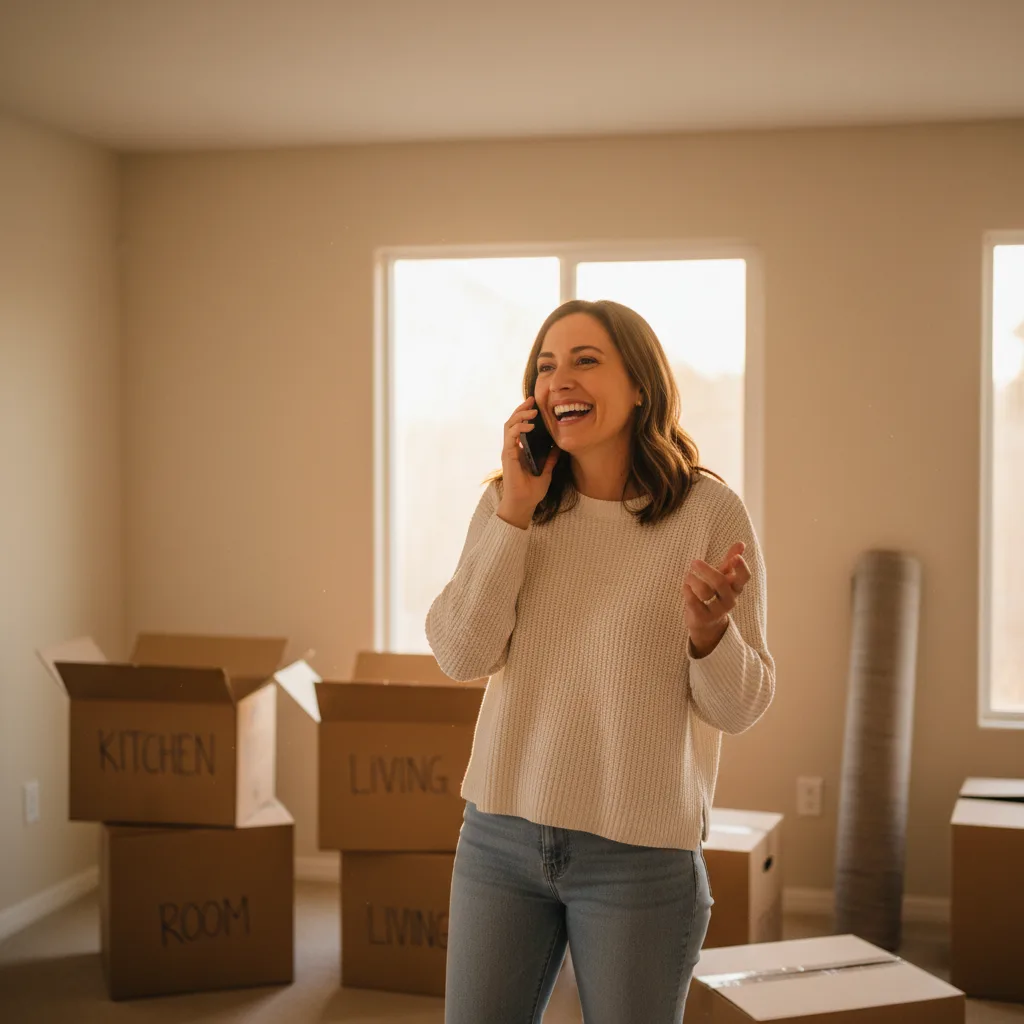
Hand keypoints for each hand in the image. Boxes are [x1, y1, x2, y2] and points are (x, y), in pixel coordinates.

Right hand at [496, 397, 559, 528]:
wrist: (523, 504)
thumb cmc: (531, 491)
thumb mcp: (546, 472)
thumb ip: (550, 460)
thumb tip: (558, 448)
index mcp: (519, 451)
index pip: (519, 427)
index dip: (525, 415)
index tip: (535, 406)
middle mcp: (511, 448)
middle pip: (512, 422)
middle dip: (521, 410)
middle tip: (532, 401)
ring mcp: (508, 451)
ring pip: (509, 425)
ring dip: (520, 416)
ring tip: (532, 411)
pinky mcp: (508, 456)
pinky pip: (511, 437)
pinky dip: (519, 428)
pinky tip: (530, 426)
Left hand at [684, 542, 750, 656]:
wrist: (705, 623)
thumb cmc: (714, 595)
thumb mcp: (723, 578)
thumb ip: (730, 562)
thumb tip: (741, 543)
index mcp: (735, 588)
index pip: (744, 578)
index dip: (741, 567)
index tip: (736, 557)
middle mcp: (729, 600)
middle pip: (720, 582)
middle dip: (706, 570)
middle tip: (694, 562)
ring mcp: (717, 611)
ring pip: (704, 591)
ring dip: (692, 579)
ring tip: (688, 576)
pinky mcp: (702, 618)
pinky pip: (692, 600)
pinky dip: (687, 590)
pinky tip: (686, 588)